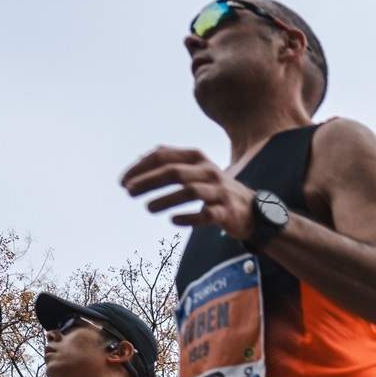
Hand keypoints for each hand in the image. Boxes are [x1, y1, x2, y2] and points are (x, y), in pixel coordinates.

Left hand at [121, 146, 255, 236]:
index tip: (123, 181)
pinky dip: (189, 218)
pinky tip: (173, 221)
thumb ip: (171, 161)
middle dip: (148, 181)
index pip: (163, 156)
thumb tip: (138, 160)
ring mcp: (219, 192)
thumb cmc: (215, 189)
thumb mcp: (195, 169)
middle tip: (129, 192)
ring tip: (148, 208)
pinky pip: (207, 215)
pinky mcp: (227, 213)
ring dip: (165, 199)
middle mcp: (209, 171)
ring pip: (190, 192)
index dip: (140, 167)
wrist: (252, 210)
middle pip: (174, 172)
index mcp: (197, 157)